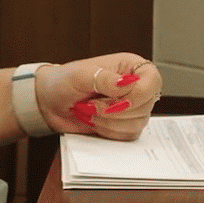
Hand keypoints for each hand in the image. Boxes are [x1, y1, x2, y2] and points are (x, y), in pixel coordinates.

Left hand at [34, 53, 161, 140]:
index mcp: (130, 67)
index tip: (115, 99)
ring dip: (110, 122)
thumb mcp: (80, 75)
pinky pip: (128, 135)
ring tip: (90, 111)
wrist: (50, 102)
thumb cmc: (63, 81)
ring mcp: (132, 107)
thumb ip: (103, 78)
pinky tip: (94, 121)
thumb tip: (126, 84)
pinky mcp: (124, 125)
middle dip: (116, 110)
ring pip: (138, 123)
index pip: (152, 80)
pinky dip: (109, 131)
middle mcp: (135, 86)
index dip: (138, 94)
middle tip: (93, 105)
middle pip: (147, 105)